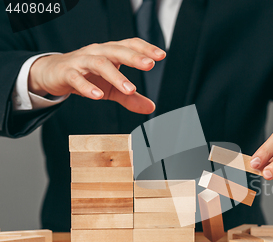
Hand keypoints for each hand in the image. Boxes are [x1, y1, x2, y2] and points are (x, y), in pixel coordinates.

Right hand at [28, 38, 165, 113]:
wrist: (53, 73)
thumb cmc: (86, 76)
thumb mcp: (111, 88)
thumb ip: (131, 97)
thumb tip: (151, 107)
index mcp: (110, 52)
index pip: (129, 44)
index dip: (145, 48)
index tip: (161, 55)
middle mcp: (97, 52)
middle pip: (117, 51)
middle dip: (134, 57)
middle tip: (149, 65)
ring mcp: (81, 61)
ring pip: (99, 63)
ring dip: (116, 76)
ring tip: (130, 88)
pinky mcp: (66, 72)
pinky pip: (77, 78)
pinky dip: (88, 87)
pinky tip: (98, 96)